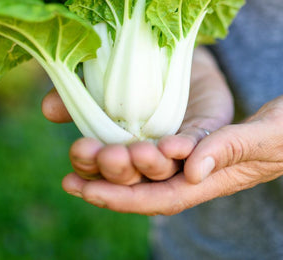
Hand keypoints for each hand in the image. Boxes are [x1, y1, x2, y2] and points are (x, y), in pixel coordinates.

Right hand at [42, 47, 240, 211]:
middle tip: (111, 155)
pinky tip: (175, 146)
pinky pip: (196, 147)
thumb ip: (74, 94)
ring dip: (151, 165)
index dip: (87, 168)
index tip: (79, 151)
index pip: (99, 171)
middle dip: (118, 170)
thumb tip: (48, 108)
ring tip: (141, 152)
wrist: (171, 51)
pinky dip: (186, 150)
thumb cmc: (131, 71)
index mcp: (117, 149)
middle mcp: (145, 158)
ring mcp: (175, 150)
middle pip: (131, 178)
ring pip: (164, 170)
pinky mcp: (204, 132)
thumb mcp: (97, 78)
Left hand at [59, 96, 282, 214]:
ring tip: (78, 156)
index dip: (121, 198)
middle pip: (142, 187)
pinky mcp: (184, 142)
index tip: (86, 190)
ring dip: (108, 166)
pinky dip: (124, 148)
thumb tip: (191, 168)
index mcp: (209, 181)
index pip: (158, 197)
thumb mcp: (261, 136)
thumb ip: (229, 149)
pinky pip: (150, 150)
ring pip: (141, 169)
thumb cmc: (282, 134)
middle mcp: (192, 175)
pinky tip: (103, 139)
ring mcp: (187, 159)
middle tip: (70, 175)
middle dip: (105, 184)